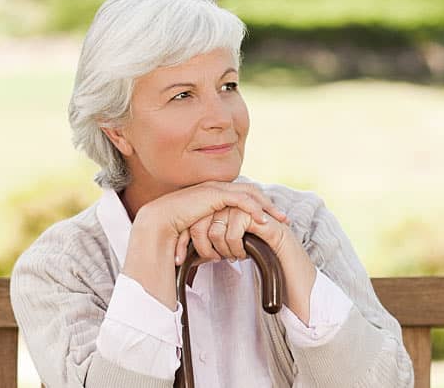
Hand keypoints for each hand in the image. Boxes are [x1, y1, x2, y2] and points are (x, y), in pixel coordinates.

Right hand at [132, 181, 286, 264]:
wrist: (159, 223)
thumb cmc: (174, 230)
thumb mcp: (199, 233)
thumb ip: (211, 237)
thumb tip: (220, 255)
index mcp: (213, 195)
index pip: (242, 196)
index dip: (259, 206)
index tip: (272, 220)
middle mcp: (216, 188)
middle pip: (251, 191)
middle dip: (269, 205)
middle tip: (283, 219)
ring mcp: (215, 189)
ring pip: (249, 193)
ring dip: (266, 207)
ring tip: (279, 220)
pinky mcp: (213, 194)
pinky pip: (240, 199)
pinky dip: (253, 209)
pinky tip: (263, 220)